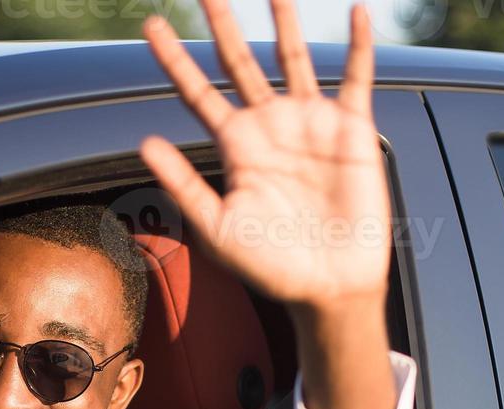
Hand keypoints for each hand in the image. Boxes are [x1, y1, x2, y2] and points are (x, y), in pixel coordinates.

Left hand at [141, 0, 390, 314]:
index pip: (198, 92)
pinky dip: (358, 47)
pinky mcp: (351, 130)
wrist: (328, 286)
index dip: (174, 58)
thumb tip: (146, 141)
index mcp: (236, 148)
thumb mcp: (218, 228)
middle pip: (241, 62)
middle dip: (223, 25)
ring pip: (293, 59)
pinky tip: (356, 13)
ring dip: (285, 22)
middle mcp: (270, 127)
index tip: (151, 24)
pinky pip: (356, 79)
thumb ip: (184, 184)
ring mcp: (311, 124)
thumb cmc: (272, 266)